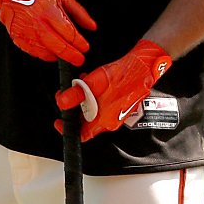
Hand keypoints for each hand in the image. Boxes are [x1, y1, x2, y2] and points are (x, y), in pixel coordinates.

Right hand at [0, 0, 95, 65]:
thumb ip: (79, 12)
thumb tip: (92, 26)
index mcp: (48, 8)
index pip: (67, 30)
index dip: (78, 42)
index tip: (85, 47)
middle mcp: (36, 21)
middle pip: (57, 44)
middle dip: (70, 54)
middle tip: (79, 59)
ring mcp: (25, 31)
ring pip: (45, 50)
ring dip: (58, 55)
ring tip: (67, 56)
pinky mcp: (17, 37)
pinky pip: (33, 51)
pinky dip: (44, 55)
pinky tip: (52, 54)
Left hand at [55, 40, 172, 139]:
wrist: (143, 67)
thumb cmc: (123, 76)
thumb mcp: (94, 83)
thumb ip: (76, 95)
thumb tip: (62, 103)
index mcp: (104, 121)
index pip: (82, 135)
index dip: (68, 129)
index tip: (60, 120)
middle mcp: (110, 122)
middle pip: (85, 122)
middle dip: (75, 107)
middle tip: (69, 94)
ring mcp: (116, 115)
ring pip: (93, 112)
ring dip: (84, 99)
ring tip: (82, 84)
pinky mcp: (120, 107)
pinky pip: (102, 106)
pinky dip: (94, 97)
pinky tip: (93, 83)